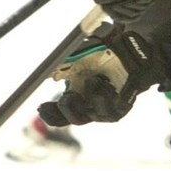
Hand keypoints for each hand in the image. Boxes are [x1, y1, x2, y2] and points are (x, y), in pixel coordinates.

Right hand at [37, 23, 160, 125]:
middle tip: (69, 96)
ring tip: (95, 80)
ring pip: (92, 116)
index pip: (58, 115)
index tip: (41, 106)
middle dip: (67, 110)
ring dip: (90, 97)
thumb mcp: (79, 56)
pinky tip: (108, 86)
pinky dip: (105, 97)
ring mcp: (105, 110)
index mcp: (75, 97)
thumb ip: (63, 64)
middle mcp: (89, 107)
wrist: (129, 50)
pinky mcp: (120, 109)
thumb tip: (49, 74)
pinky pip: (109, 111)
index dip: (49, 114)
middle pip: (73, 120)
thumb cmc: (103, 53)